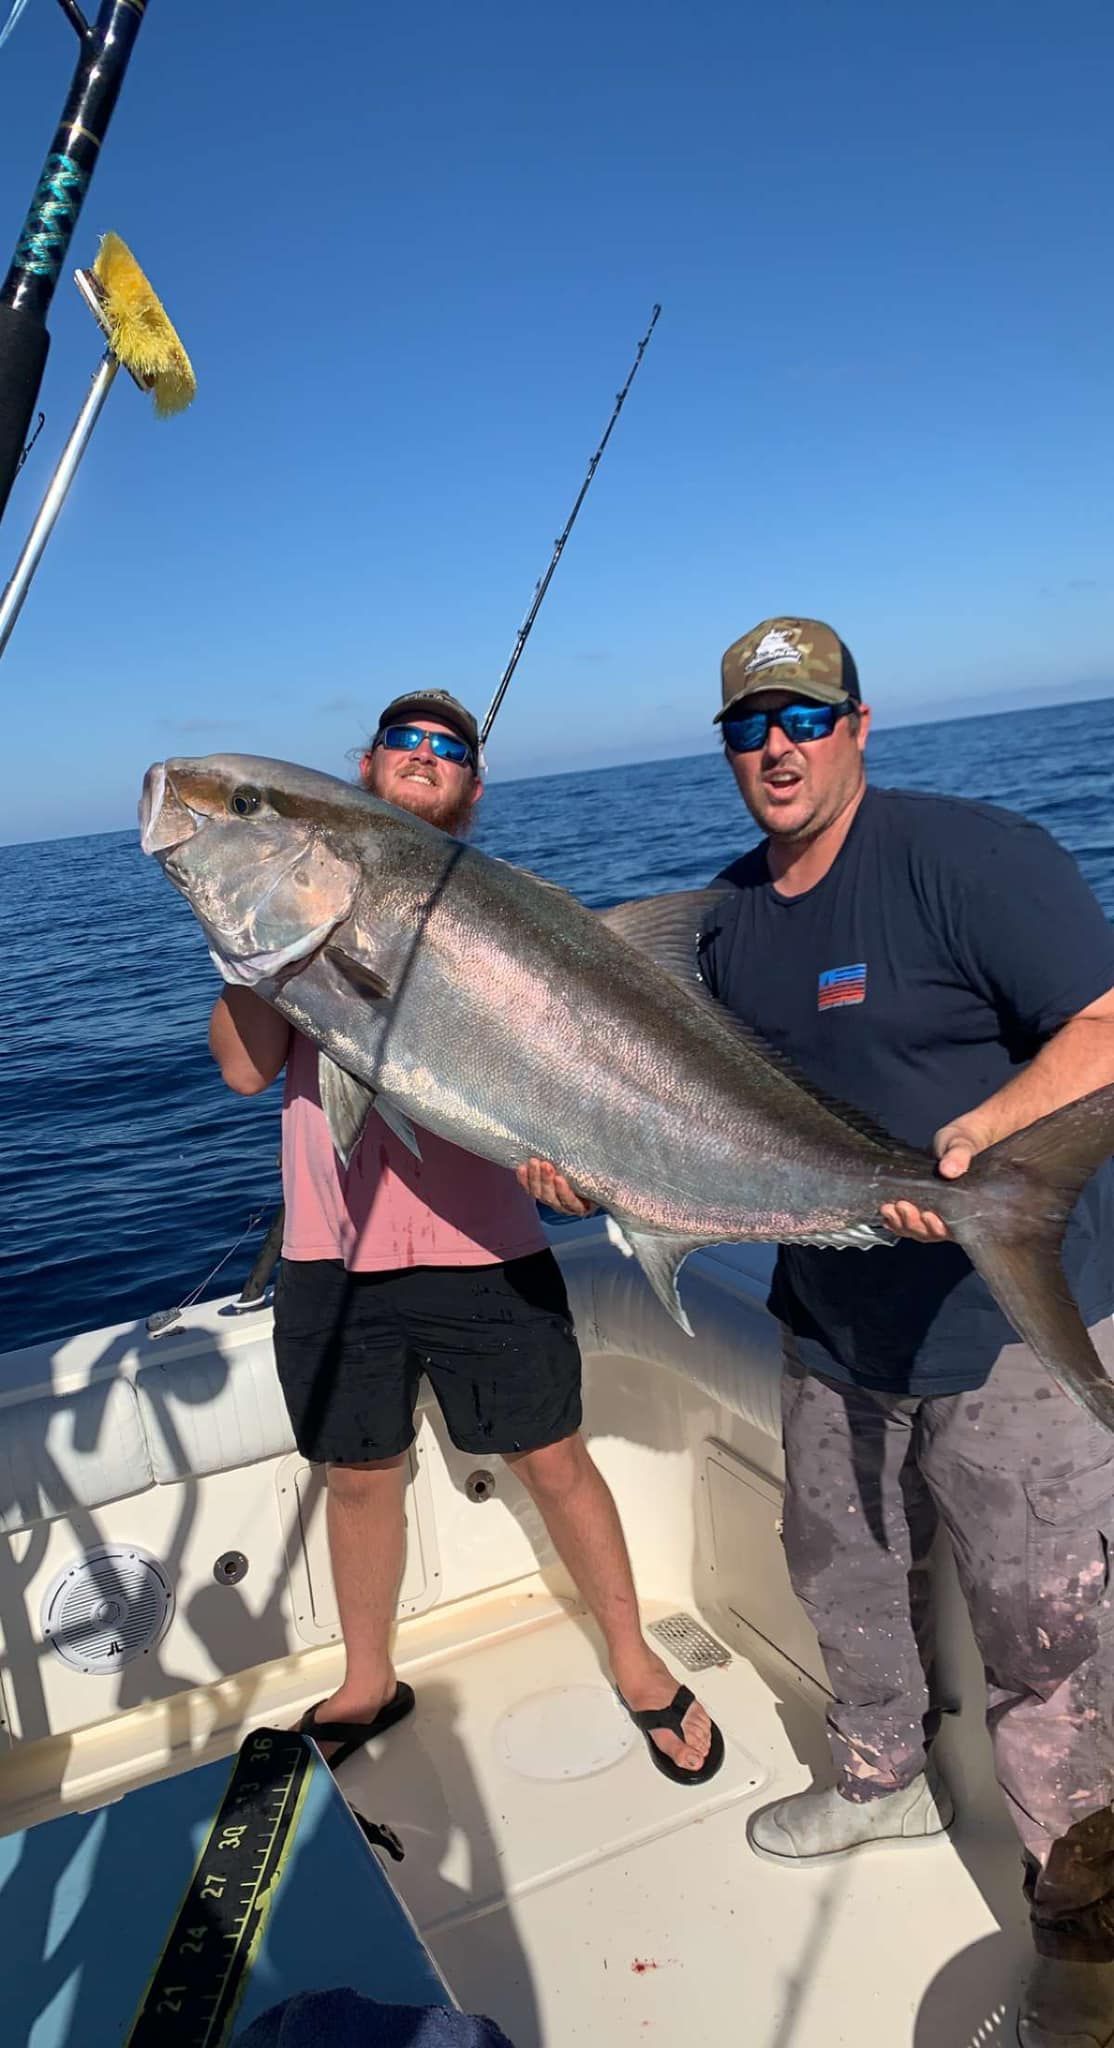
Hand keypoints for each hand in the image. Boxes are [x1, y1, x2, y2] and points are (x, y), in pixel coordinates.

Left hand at [516, 1157, 596, 1217]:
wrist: (587, 1175)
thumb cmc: (596, 1176)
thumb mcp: (600, 1177)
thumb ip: (600, 1173)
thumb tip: (610, 1156)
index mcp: (583, 1205)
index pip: (571, 1202)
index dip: (564, 1192)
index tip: (561, 1178)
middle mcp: (565, 1207)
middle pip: (552, 1198)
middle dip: (547, 1181)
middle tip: (545, 1165)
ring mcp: (551, 1200)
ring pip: (539, 1194)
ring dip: (534, 1178)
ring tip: (533, 1162)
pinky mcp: (539, 1193)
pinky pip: (529, 1189)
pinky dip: (524, 1179)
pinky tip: (521, 1168)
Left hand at [879, 1120, 983, 1242]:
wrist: (955, 1140)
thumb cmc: (962, 1145)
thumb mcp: (962, 1147)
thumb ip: (959, 1158)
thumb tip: (949, 1170)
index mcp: (965, 1207)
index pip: (952, 1229)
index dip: (938, 1228)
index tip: (927, 1215)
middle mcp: (947, 1215)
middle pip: (929, 1233)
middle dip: (913, 1223)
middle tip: (902, 1206)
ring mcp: (931, 1212)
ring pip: (915, 1229)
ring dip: (900, 1223)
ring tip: (888, 1208)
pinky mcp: (917, 1205)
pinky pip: (905, 1221)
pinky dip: (894, 1220)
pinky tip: (885, 1215)